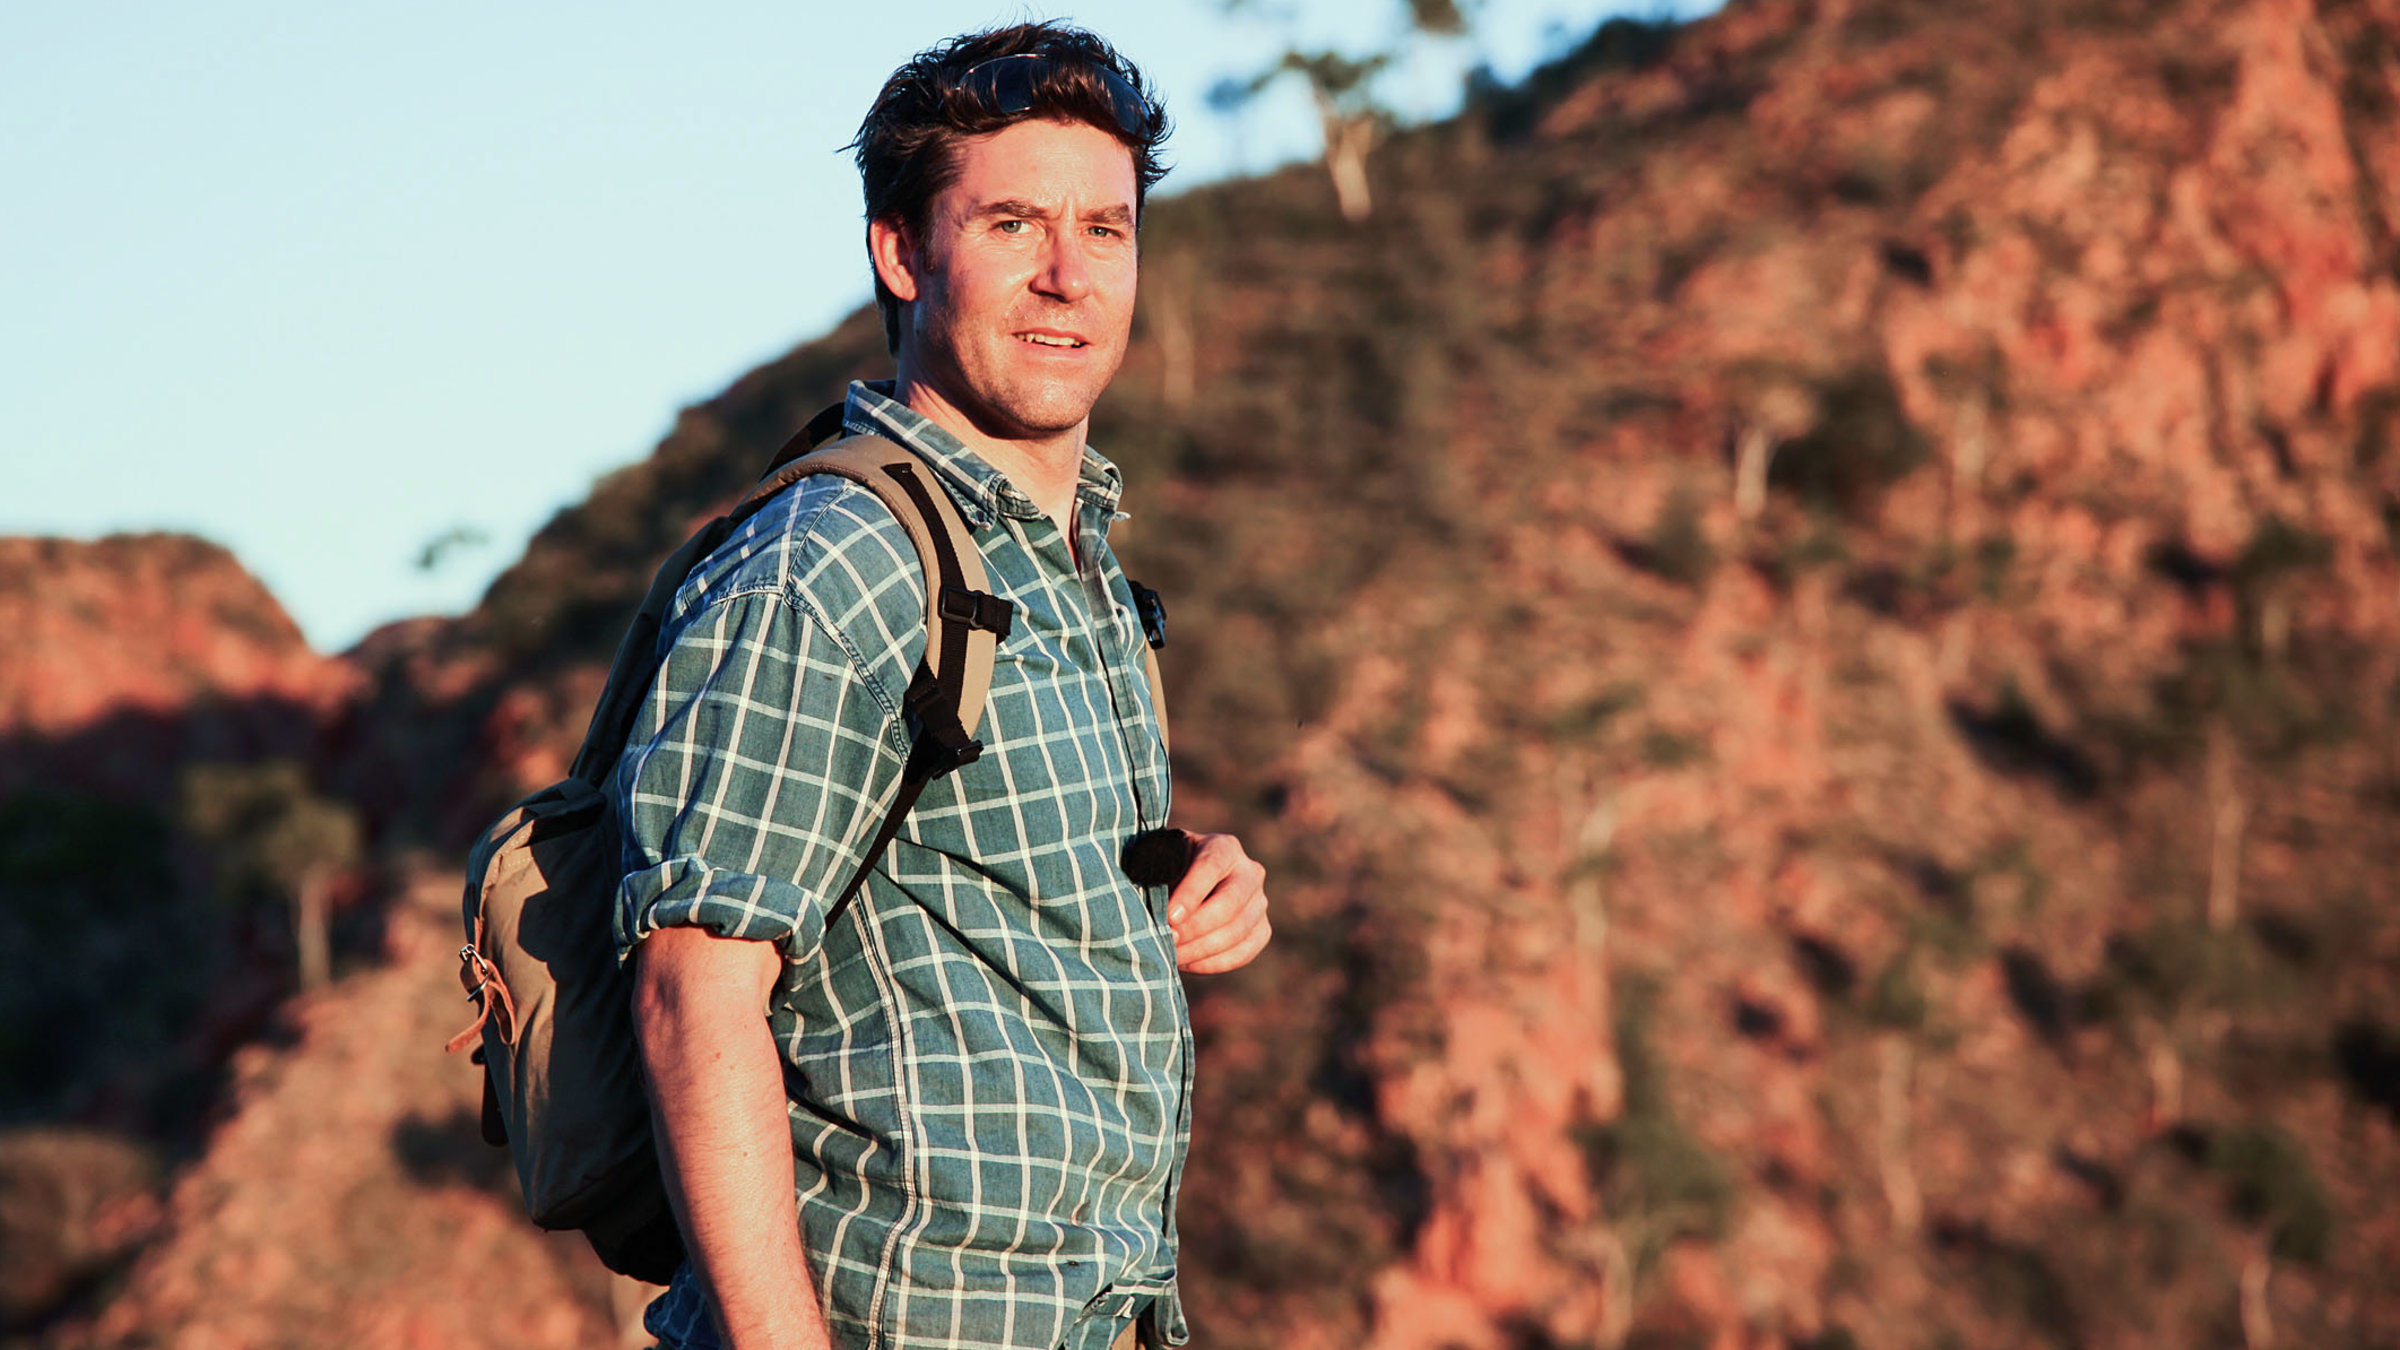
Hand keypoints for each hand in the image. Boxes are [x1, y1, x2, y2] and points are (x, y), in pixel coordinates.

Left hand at [1166, 833, 1271, 973]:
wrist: (1184, 884)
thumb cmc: (1166, 871)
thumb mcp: (1159, 862)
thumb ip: (1157, 875)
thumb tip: (1157, 909)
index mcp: (1224, 847)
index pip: (1211, 867)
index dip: (1191, 893)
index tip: (1170, 916)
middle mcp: (1250, 872)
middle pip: (1230, 903)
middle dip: (1197, 926)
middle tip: (1169, 940)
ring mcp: (1259, 902)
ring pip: (1238, 931)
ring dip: (1201, 949)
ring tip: (1172, 955)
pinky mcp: (1261, 930)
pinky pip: (1244, 952)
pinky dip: (1214, 962)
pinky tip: (1188, 963)